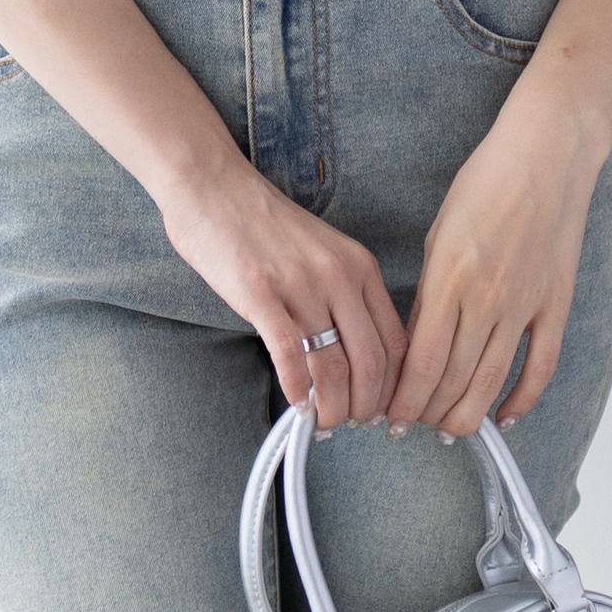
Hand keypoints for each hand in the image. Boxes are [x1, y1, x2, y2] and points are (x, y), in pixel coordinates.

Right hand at [159, 150, 408, 432]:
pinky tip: (295, 403)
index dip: (394, 387)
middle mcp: (338, 275)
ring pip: (334, 366)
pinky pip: (291, 355)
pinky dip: (297, 389)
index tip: (383, 410)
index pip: (396, 342)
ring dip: (333, 407)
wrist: (214, 187)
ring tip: (325, 423)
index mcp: (360, 266)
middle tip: (353, 425)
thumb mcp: (323, 252)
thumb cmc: (264, 224)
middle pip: (372, 361)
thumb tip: (353, 356)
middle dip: (366, 406)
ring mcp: (301, 285)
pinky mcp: (262, 294)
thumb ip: (343, 294)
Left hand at [385, 109, 610, 439]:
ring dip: (467, 414)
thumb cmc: (485, 183)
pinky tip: (504, 417)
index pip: (423, 362)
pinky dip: (522, 400)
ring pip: (493, 382)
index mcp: (450, 278)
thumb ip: (428, 292)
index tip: (391, 416)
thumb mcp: (438, 235)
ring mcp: (525, 305)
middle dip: (429, 412)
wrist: (545, 156)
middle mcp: (487, 299)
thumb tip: (416, 343)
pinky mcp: (555, 305)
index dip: (405, 399)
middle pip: (455, 380)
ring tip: (448, 430)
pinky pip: (540, 367)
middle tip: (413, 426)